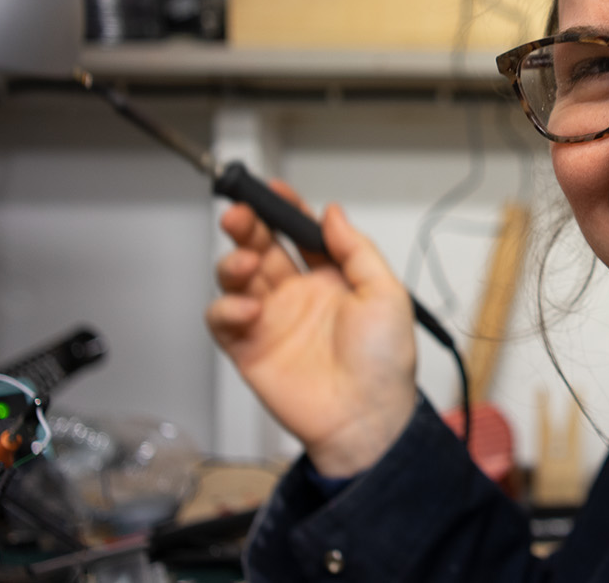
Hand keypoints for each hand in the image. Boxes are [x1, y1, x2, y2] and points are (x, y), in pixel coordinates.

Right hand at [208, 183, 418, 477]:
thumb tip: (333, 212)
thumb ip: (356, 250)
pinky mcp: (249, 348)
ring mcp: (271, 320)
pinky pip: (223, 319)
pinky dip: (226, 307)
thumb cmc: (385, 362)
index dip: (285, 208)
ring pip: (237, 276)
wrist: (367, 418)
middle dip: (247, 226)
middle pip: (261, 246)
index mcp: (332, 278)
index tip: (274, 189)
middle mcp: (298, 294)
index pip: (300, 232)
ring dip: (233, 261)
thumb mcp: (385, 294)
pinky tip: (248, 309)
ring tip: (246, 263)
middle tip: (241, 216)